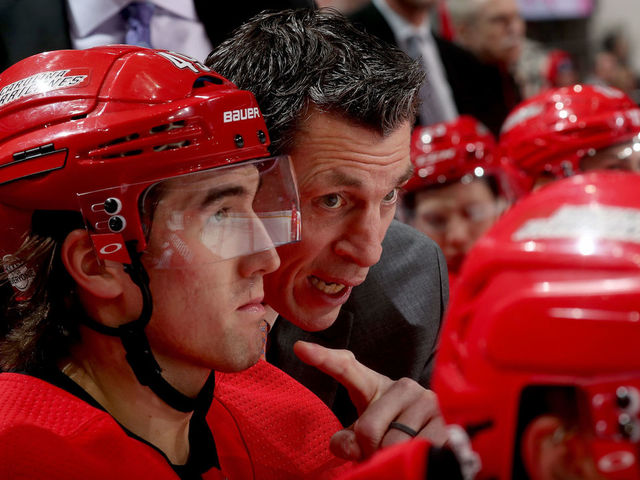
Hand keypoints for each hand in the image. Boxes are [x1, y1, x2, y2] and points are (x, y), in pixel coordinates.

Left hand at [293, 341, 447, 461]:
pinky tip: (420, 453)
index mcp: (376, 385)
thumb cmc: (395, 434)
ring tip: (403, 452)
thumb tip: (348, 446)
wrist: (440, 441)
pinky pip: (418, 451)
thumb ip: (349, 439)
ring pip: (392, 445)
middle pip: (367, 429)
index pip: (346, 369)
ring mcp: (427, 400)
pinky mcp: (447, 420)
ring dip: (392, 459)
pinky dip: (412, 461)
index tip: (300, 348)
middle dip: (371, 450)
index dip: (323, 359)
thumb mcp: (366, 435)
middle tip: (382, 450)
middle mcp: (403, 385)